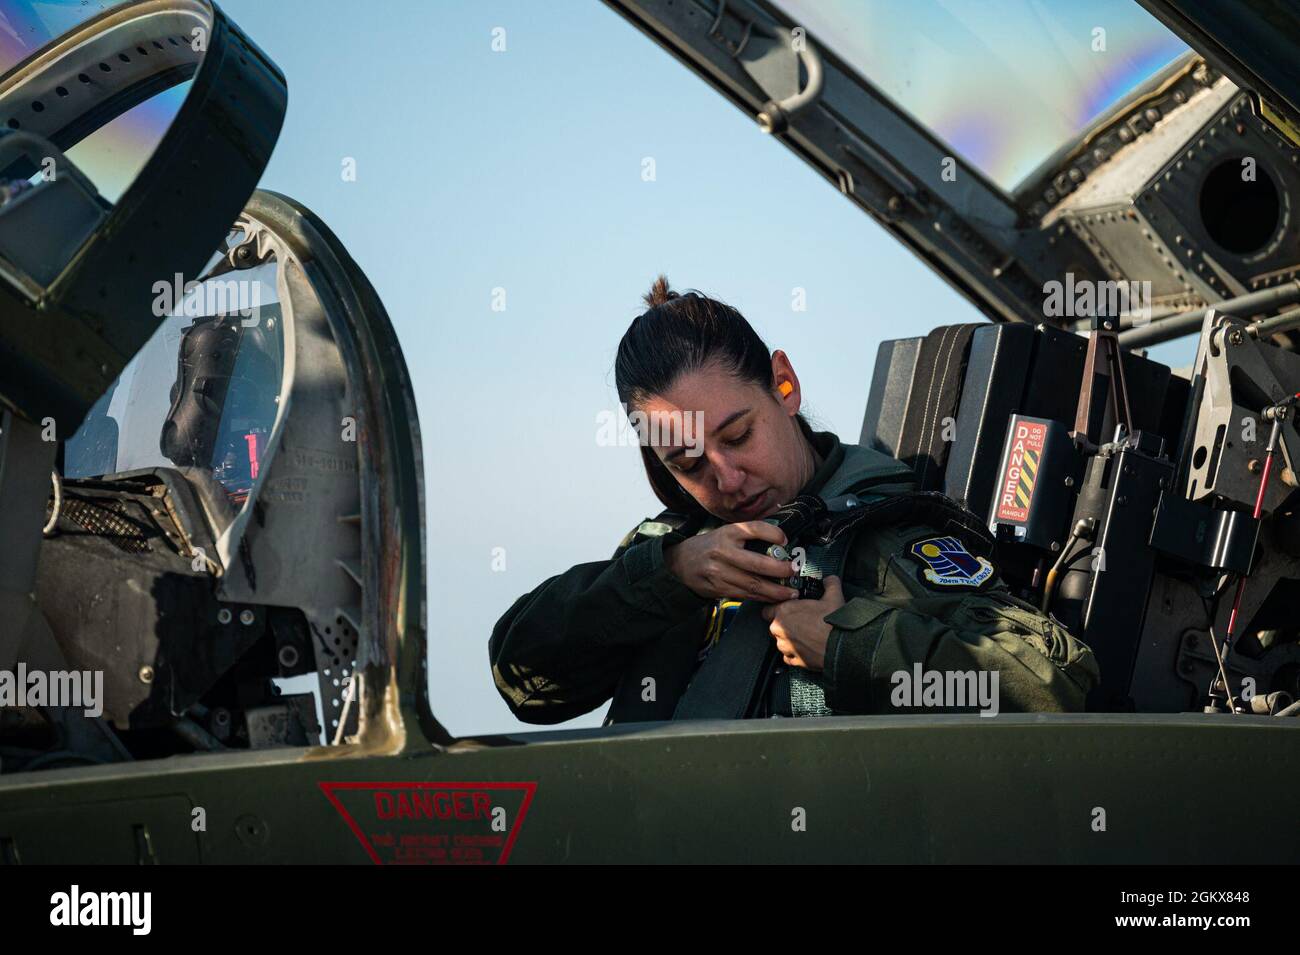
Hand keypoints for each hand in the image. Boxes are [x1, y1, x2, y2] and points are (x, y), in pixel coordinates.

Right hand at [663, 520, 800, 602]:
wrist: (680, 562)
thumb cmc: (709, 546)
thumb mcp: (725, 533)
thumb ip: (748, 536)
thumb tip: (779, 541)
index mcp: (727, 533)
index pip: (754, 529)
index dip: (772, 534)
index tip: (785, 539)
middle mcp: (723, 552)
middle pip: (757, 563)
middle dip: (780, 570)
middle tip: (794, 570)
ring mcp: (719, 572)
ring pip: (753, 584)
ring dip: (775, 591)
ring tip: (791, 592)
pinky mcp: (718, 588)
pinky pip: (745, 595)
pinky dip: (761, 597)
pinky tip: (773, 598)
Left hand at [760, 575, 845, 670]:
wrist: (842, 648)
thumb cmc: (834, 623)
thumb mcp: (834, 596)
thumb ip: (829, 584)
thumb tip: (830, 580)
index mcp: (784, 611)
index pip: (768, 609)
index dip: (777, 609)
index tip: (787, 610)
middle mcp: (780, 630)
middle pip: (774, 626)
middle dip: (785, 625)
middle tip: (800, 622)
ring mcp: (785, 646)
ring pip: (781, 642)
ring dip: (790, 639)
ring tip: (805, 636)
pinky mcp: (793, 660)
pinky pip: (789, 656)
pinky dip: (795, 653)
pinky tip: (806, 648)